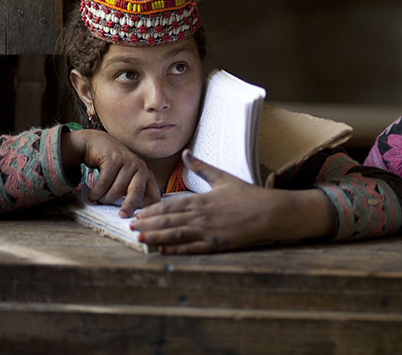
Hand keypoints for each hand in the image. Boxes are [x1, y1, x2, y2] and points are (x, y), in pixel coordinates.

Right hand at [61, 129, 160, 216]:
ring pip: (117, 190)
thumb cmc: (113, 167)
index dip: (146, 207)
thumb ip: (131, 192)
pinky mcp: (114, 158)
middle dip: (129, 206)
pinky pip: (104, 183)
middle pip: (137, 192)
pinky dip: (96, 192)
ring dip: (104, 198)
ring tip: (98, 199)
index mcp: (146, 176)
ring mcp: (127, 162)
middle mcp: (140, 168)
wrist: (97, 144)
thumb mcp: (126, 179)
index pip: (153, 195)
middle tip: (122, 216)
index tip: (138, 217)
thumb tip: (133, 214)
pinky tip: (92, 194)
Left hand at [131, 150, 332, 253]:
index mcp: (202, 200)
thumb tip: (186, 152)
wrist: (270, 213)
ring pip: (176, 234)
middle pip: (169, 221)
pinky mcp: (216, 244)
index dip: (153, 210)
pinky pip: (192, 248)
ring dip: (156, 237)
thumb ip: (201, 167)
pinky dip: (176, 249)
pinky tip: (163, 250)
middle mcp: (202, 216)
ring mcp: (209, 231)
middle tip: (131, 226)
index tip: (139, 212)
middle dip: (149, 224)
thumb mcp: (223, 177)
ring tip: (140, 238)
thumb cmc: (248, 195)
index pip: (171, 205)